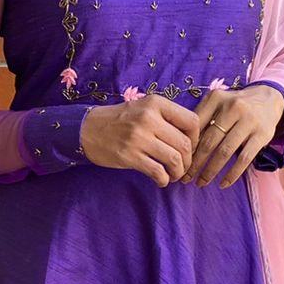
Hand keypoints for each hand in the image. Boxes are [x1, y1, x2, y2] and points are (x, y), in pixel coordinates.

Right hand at [79, 95, 200, 185]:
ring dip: (178, 172)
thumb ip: (166, 117)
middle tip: (183, 166)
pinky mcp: (130, 156)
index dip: (196, 138)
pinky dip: (164, 180)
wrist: (87, 129)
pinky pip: (158, 172)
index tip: (190, 147)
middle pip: (184, 144)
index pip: (191, 121)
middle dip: (188, 160)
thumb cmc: (120, 120)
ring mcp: (138, 138)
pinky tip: (161, 180)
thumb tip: (193, 138)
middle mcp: (148, 118)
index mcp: (155, 103)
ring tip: (174, 175)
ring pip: (174, 159)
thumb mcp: (143, 108)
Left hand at [183, 85, 283, 186]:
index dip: (187, 145)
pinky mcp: (262, 134)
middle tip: (185, 178)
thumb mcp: (218, 103)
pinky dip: (232, 174)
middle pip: (209, 141)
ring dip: (210, 171)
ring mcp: (249, 121)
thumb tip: (183, 146)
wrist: (269, 99)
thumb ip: (202, 118)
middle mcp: (233, 107)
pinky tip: (223, 184)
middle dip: (195, 163)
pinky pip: (244, 159)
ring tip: (201, 183)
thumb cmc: (235, 106)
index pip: (196, 126)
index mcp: (217, 98)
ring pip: (225, 152)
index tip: (179, 160)